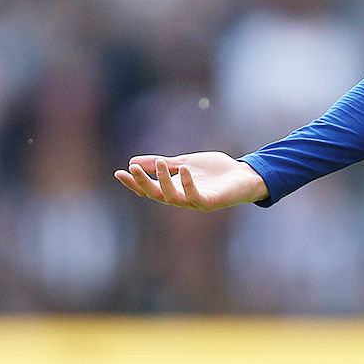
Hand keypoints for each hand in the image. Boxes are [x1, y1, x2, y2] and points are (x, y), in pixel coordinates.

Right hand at [114, 152, 268, 210]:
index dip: (134, 182)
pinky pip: (194, 196)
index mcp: (174, 189)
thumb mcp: (185, 163)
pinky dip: (187, 184)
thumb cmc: (216, 171)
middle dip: (143, 183)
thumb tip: (133, 161)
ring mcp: (195, 202)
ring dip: (163, 181)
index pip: (148, 189)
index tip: (118, 172)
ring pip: (172, 197)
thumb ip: (163, 164)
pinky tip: (184, 170)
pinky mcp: (210, 202)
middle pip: (156, 194)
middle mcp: (181, 199)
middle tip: (132, 170)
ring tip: (160, 163)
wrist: (244, 175)